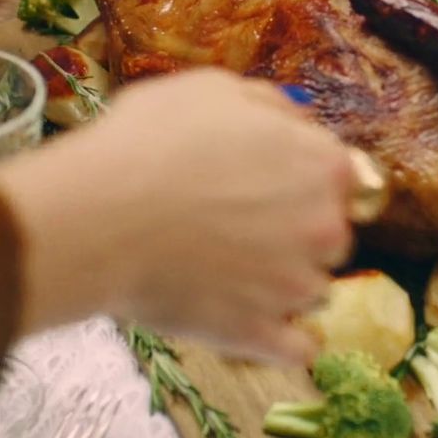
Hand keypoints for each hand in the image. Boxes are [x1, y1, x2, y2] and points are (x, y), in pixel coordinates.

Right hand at [0, 69, 356, 364]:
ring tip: (226, 270)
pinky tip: (258, 324)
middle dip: (297, 231)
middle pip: (331, 235)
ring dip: (282, 283)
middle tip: (240, 224)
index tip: (266, 181)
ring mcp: (295, 288)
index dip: (301, 177)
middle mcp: (325, 228)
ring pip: (311, 291)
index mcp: (323, 165)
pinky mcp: (261, 334)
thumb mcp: (213, 89)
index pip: (341, 177)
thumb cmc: (149, 143)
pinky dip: (283, 341)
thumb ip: (269, 105)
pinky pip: (296, 348)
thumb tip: (295, 122)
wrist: (97, 217)